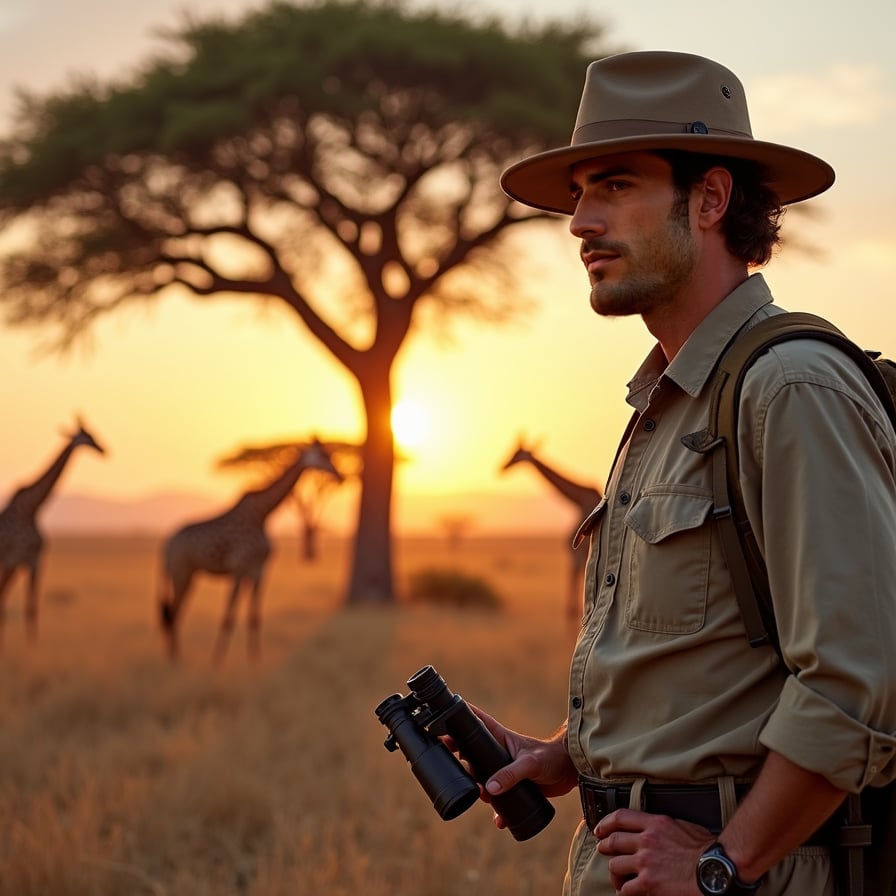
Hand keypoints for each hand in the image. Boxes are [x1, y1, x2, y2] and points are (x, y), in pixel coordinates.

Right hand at [466, 704, 577, 829]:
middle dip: (461, 762)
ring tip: (480, 796)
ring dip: (479, 790)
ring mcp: (504, 769)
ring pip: (482, 778)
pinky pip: (499, 799)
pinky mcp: (513, 786)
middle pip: (471, 753)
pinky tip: (498, 820)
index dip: (459, 719)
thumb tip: (488, 788)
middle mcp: (498, 752)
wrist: (570, 772)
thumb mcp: (529, 764)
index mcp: (500, 738)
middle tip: (455, 770)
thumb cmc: (551, 757)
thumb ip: (510, 774)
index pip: (475, 722)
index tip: (441, 721)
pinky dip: (498, 811)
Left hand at [595, 808, 713, 893]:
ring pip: (615, 865)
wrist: (715, 870)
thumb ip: (662, 826)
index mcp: (655, 823)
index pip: (621, 817)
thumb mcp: (681, 826)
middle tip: (603, 850)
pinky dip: (623, 892)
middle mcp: (646, 840)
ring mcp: (646, 862)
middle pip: (614, 841)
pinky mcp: (648, 884)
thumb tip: (652, 828)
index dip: (606, 822)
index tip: (600, 828)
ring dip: (615, 873)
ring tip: (618, 878)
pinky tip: (625, 893)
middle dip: (605, 846)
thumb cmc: (705, 849)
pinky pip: (626, 889)